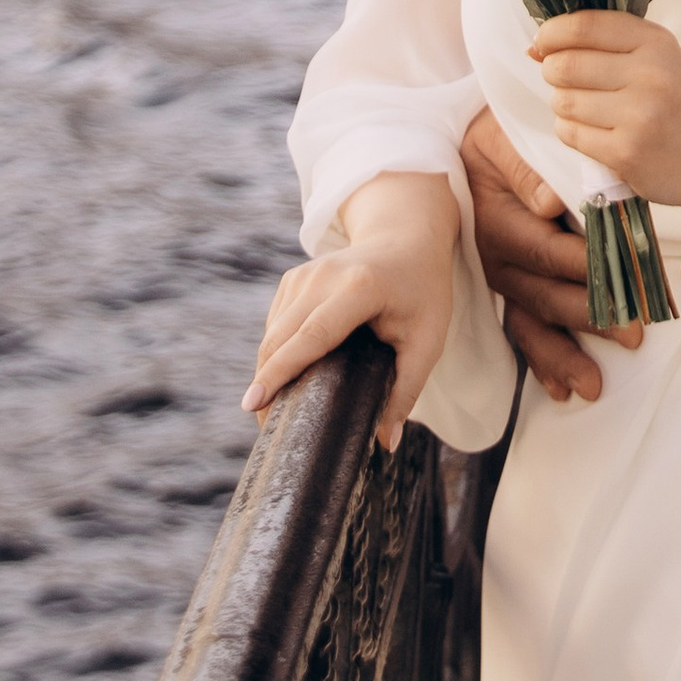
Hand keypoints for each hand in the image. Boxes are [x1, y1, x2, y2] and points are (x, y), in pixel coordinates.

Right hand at [244, 172, 456, 450]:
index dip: (280, 372)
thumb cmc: (422, 291)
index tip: (252, 404)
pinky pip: (275, 323)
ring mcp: (304, 274)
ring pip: (272, 333)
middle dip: (266, 384)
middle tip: (265, 429)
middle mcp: (324, 276)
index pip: (311, 336)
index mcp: (359, 288)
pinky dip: (274, 353)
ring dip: (267, 371)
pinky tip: (282, 379)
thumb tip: (388, 444)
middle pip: (281, 338)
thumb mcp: (428, 340)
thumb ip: (407, 391)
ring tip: (272, 412)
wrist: (407, 236)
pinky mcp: (294, 278)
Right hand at [462, 106, 619, 404]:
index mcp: (497, 219)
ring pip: (534, 320)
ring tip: (595, 386)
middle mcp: (495, 256)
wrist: (462, 142)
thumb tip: (549, 203)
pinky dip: (541, 361)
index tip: (629, 284)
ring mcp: (498, 277)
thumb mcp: (503, 136)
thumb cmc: (495, 135)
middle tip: (634, 336)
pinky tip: (561, 390)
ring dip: (565, 354)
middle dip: (592, 318)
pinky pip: (520, 329)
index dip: (588, 269)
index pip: (547, 250)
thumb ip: (527, 168)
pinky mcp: (505, 288)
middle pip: (546, 294)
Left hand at [529, 12, 680, 225]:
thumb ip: (601, 41)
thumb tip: (535, 46)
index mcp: (655, 42)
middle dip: (553, 70)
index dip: (552, 32)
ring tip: (584, 106)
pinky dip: (570, 130)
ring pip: (563, 101)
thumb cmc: (674, 98)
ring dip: (562, 103)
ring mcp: (639, 116)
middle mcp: (650, 75)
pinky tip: (592, 130)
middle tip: (564, 78)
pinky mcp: (626, 152)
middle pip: (566, 64)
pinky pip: (570, 133)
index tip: (544, 42)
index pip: (585, 25)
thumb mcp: (652, 54)